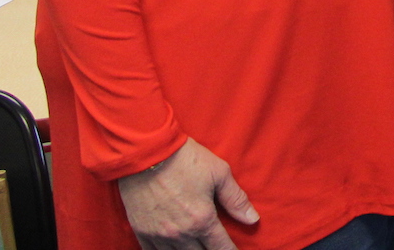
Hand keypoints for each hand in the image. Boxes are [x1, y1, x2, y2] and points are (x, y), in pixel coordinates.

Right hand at [116, 138, 258, 249]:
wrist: (147, 152)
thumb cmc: (186, 159)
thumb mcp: (219, 173)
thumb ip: (236, 199)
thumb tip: (252, 219)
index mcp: (202, 220)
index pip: (221, 247)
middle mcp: (180, 233)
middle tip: (217, 247)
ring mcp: (158, 235)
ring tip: (199, 248)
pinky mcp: (141, 231)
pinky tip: (174, 249)